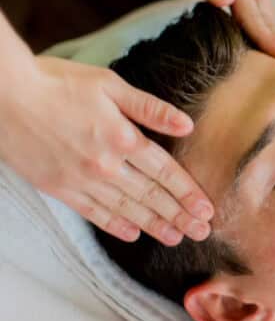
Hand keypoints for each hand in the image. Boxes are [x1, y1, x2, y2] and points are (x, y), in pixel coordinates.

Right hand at [0, 56, 213, 244]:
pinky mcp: (58, 188)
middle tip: (201, 232)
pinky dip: (115, 225)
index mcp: (123, 138)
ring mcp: (81, 180)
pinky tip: (133, 234)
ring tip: (177, 238)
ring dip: (154, 225)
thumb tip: (187, 125)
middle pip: (151, 195)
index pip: (166, 172)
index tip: (207, 209)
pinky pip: (93, 213)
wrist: (4, 96)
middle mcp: (106, 165)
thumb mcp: (110, 85)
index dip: (189, 193)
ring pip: (126, 208)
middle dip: (180, 216)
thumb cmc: (57, 83)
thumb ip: (150, 108)